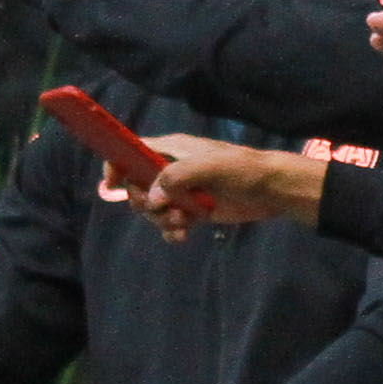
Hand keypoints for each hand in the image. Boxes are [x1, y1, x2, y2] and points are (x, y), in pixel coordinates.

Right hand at [135, 136, 323, 241]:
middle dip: (143, 203)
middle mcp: (171, 169)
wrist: (271, 189)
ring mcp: (181, 191)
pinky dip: (172, 232)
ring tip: (182, 222)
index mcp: (171, 149)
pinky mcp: (192, 211)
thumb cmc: (242, 169)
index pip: (132, 151)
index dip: (117, 165)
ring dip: (161, 220)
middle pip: (137, 187)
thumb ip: (176, 177)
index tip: (111, 184)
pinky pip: (169, 224)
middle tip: (162, 209)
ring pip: (152, 209)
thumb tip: (151, 198)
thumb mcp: (209, 166)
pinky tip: (184, 234)